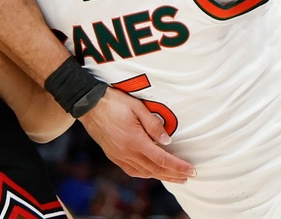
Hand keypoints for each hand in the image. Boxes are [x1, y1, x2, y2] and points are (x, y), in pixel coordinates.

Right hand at [78, 87, 195, 183]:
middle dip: (173, 175)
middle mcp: (127, 153)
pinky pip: (133, 170)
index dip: (178, 166)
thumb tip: (168, 140)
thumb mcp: (137, 107)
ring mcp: (119, 156)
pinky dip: (146, 174)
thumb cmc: (114, 102)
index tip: (191, 170)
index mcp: (135, 141)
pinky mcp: (114, 156)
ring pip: (144, 172)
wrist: (88, 104)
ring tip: (175, 178)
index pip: (162, 159)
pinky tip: (153, 172)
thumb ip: (153, 124)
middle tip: (188, 177)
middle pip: (155, 170)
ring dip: (161, 177)